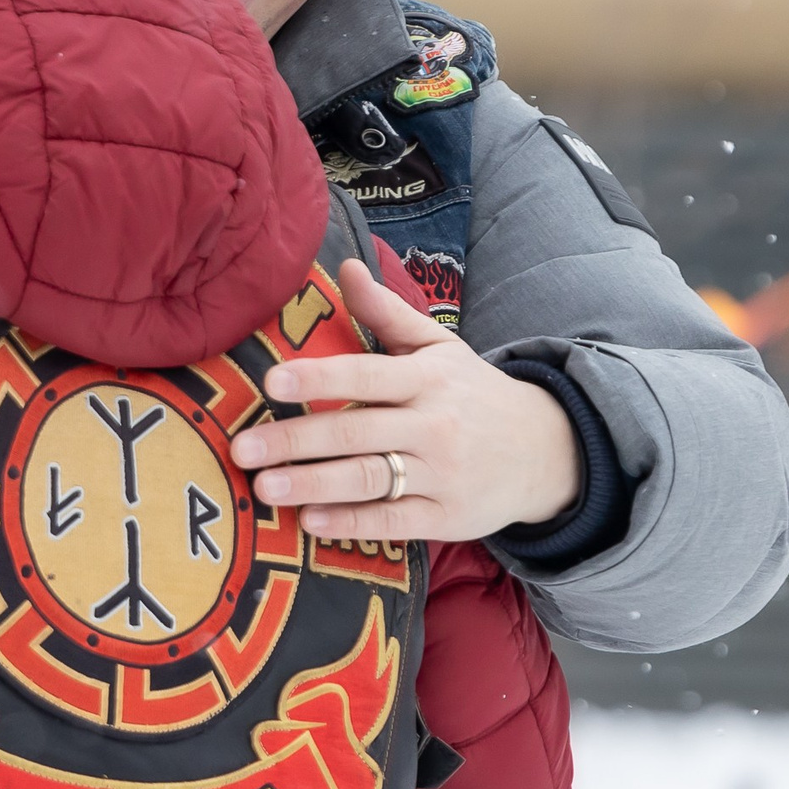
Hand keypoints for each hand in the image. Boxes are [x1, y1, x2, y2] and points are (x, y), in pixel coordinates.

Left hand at [230, 260, 580, 541]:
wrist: (545, 450)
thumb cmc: (472, 393)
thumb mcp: (438, 347)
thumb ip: (387, 312)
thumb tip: (345, 266)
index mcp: (427, 378)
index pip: (366, 374)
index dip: (319, 378)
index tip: (273, 381)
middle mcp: (434, 425)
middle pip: (356, 432)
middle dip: (296, 440)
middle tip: (244, 449)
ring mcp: (443, 474)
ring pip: (371, 479)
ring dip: (314, 485)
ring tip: (265, 488)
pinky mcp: (448, 517)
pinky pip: (395, 521)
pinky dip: (353, 523)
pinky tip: (312, 521)